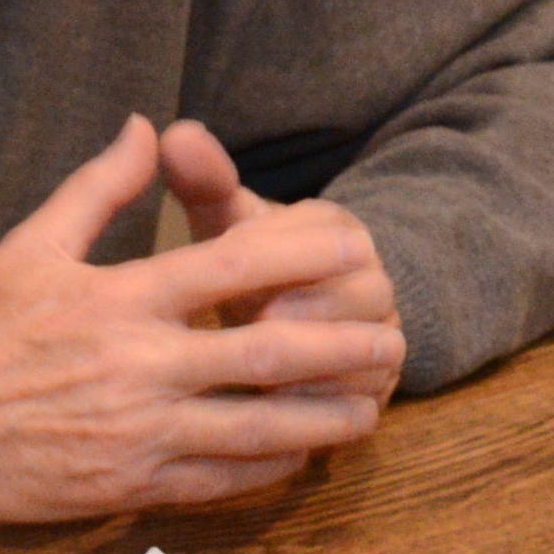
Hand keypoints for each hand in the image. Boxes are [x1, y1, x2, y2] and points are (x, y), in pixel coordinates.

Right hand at [0, 116, 410, 523]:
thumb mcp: (32, 244)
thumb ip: (101, 187)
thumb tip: (148, 124)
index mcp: (120, 300)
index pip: (230, 267)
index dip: (301, 253)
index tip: (355, 243)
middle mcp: (139, 367)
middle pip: (263, 356)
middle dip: (338, 348)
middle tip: (394, 338)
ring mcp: (138, 432)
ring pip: (255, 430)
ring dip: (322, 420)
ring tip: (372, 409)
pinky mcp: (128, 486)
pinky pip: (218, 481)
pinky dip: (268, 470)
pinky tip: (304, 456)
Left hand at [156, 121, 396, 388]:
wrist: (315, 321)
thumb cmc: (255, 266)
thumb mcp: (230, 222)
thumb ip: (205, 182)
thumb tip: (172, 132)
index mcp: (339, 232)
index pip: (326, 230)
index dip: (282, 243)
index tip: (234, 253)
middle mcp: (373, 282)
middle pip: (363, 291)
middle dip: (312, 307)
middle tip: (259, 320)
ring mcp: (380, 338)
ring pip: (370, 352)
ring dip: (323, 368)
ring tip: (267, 383)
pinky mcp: (375, 390)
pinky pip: (363, 402)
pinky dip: (324, 411)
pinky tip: (277, 421)